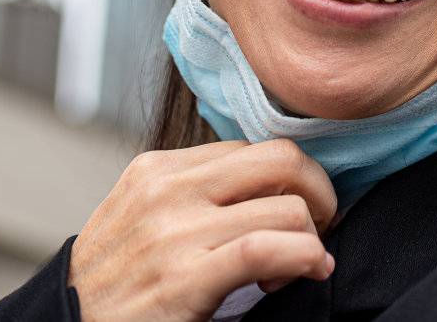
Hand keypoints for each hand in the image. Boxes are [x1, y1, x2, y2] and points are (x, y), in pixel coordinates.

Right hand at [69, 138, 337, 321]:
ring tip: (300, 264)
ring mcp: (172, 233)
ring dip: (313, 237)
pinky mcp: (184, 278)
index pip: (252, 149)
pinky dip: (305, 256)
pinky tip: (309, 271)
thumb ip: (193, 195)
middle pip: (280, 160)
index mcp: (155, 170)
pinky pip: (267, 247)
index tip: (300, 209)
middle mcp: (164, 191)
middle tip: (322, 224)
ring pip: (285, 207)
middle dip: (319, 191)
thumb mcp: (141, 220)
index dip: (291, 178)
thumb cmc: (114, 287)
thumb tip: (271, 188)